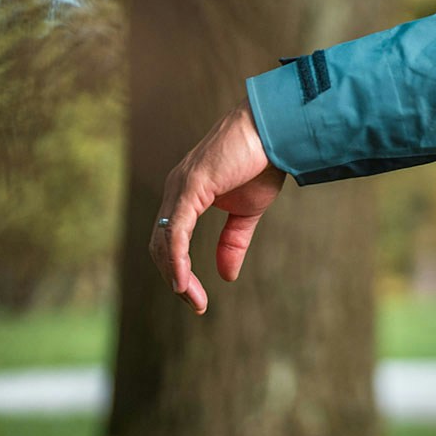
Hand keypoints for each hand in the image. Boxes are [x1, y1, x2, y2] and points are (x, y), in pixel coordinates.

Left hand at [149, 97, 286, 313]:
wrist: (274, 130)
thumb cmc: (263, 161)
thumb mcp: (248, 211)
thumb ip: (234, 241)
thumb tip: (226, 275)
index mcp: (185, 196)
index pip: (171, 242)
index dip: (179, 272)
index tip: (196, 299)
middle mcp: (175, 191)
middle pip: (161, 246)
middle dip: (175, 279)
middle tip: (196, 304)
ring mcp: (179, 188)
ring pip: (165, 241)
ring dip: (175, 275)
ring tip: (191, 298)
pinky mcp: (191, 186)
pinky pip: (177, 230)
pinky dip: (177, 258)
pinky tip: (182, 281)